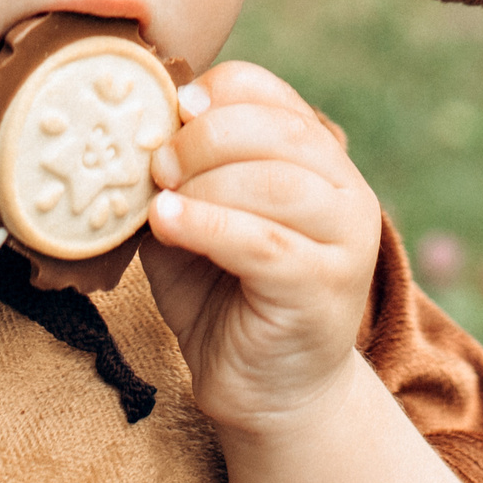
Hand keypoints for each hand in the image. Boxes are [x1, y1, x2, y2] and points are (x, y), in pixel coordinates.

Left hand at [140, 62, 382, 435]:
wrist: (265, 391)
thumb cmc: (224, 295)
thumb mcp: (195, 218)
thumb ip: (180, 173)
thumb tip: (135, 131)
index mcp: (320, 161)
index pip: (274, 96)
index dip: (218, 92)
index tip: (170, 111)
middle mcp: (347, 194)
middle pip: (279, 132)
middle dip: (204, 138)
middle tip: (156, 163)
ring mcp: (345, 243)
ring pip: (275, 183)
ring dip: (204, 183)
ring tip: (161, 200)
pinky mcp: (324, 289)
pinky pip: (263, 242)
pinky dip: (207, 225)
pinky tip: (168, 223)